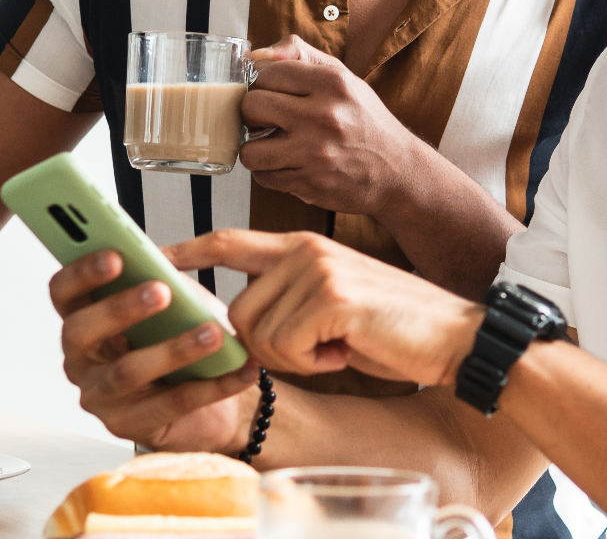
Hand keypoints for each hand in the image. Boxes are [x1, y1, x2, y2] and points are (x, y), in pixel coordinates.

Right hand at [52, 250, 262, 450]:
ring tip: (212, 332)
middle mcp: (82, 361)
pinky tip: (241, 368)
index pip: (64, 293)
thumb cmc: (181, 339)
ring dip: (174, 349)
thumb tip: (155, 256)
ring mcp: (102, 398)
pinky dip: (212, 385)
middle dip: (120, 308)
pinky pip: (171, 404)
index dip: (82, 273)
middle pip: (82, 332)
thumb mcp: (171, 302)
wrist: (212, 398)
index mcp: (84, 320)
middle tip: (161, 291)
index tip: (116, 257)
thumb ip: (156, 279)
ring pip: (129, 371)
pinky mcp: (131, 427)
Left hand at [167, 230, 482, 386]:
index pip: (229, 241)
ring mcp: (317, 269)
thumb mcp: (331, 304)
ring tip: (339, 343)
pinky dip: (316, 364)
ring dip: (296, 358)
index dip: (187, 251)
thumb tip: (237, 324)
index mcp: (300, 245)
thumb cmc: (393, 327)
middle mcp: (303, 249)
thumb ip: (285, 299)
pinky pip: (288, 349)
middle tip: (322, 346)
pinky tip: (348, 349)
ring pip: (260, 336)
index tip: (153, 258)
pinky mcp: (331, 297)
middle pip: (238, 313)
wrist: (453, 336)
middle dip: (271, 348)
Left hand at [241, 36, 425, 215]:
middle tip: (265, 119)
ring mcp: (316, 152)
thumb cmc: (364, 121)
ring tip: (270, 145)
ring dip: (255, 148)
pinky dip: (269, 172)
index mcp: (332, 83)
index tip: (267, 93)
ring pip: (250, 149)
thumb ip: (299, 55)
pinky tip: (286, 164)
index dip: (260, 83)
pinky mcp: (311, 183)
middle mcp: (324, 116)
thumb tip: (252, 56)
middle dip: (252, 114)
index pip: (266, 73)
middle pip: (252, 106)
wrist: (397, 170)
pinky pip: (264, 176)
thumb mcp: (343, 77)